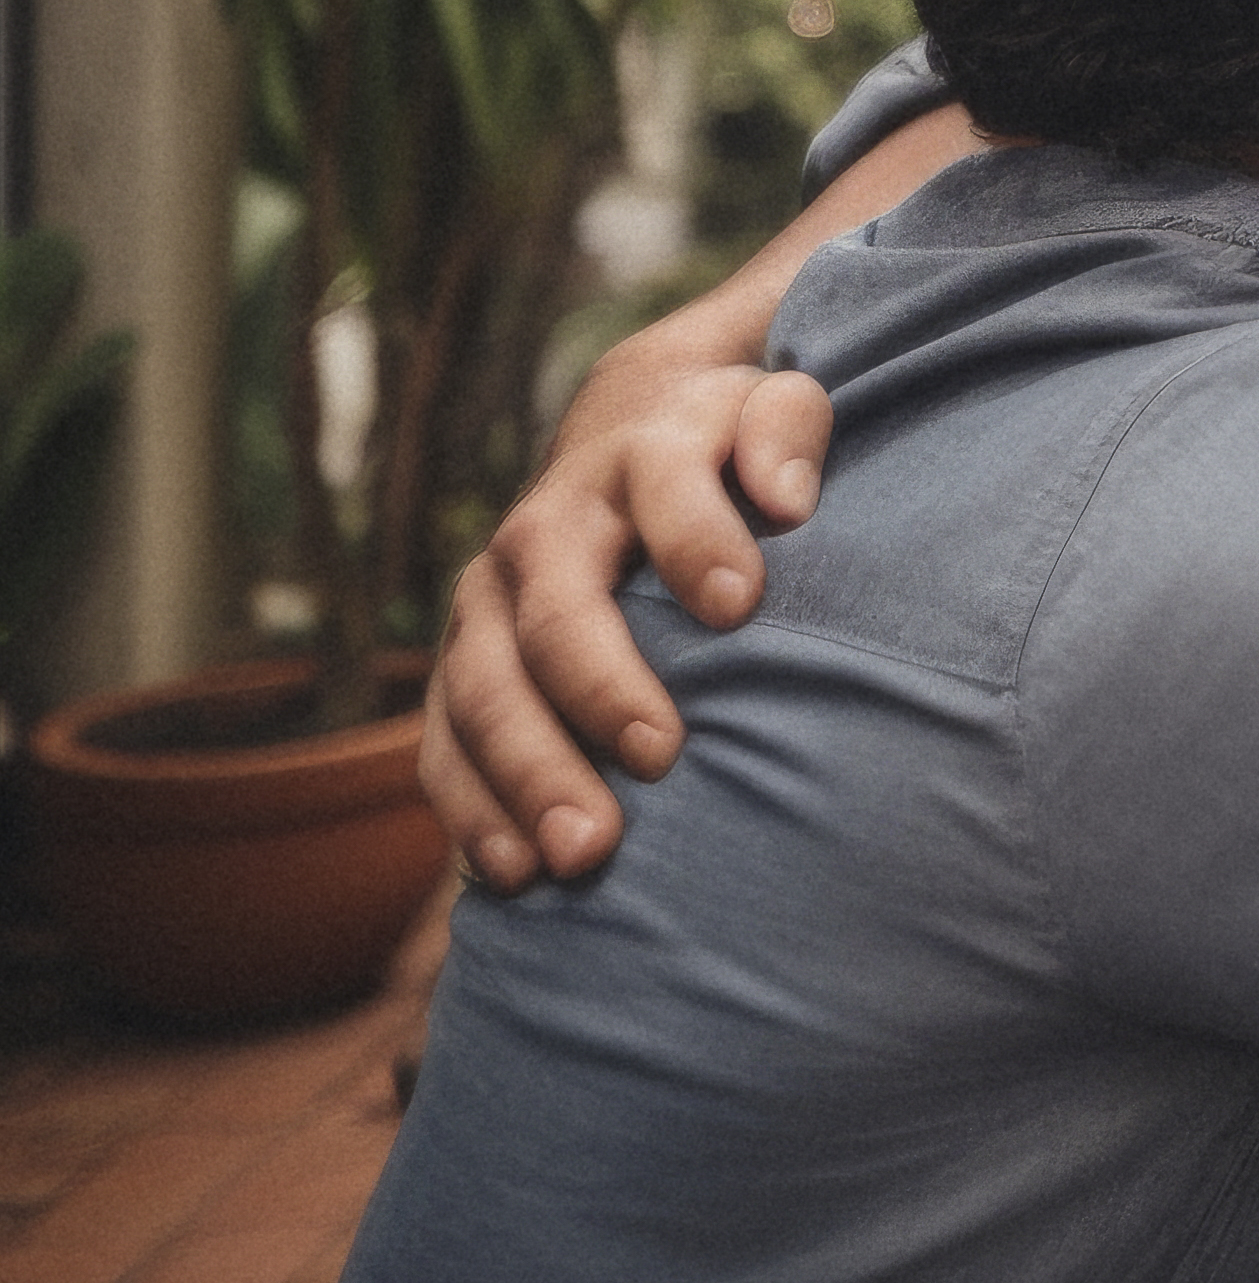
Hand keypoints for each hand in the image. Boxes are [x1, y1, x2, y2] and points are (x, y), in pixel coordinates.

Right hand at [421, 312, 822, 888]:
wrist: (632, 433)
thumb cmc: (731, 445)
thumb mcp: (771, 406)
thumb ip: (789, 429)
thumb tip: (788, 497)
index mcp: (637, 455)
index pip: (664, 484)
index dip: (698, 539)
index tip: (742, 607)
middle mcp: (547, 528)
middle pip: (556, 613)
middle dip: (601, 690)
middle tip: (664, 758)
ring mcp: (490, 602)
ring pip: (484, 689)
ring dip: (527, 773)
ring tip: (581, 853)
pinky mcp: (464, 665)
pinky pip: (444, 743)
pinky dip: (473, 810)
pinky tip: (514, 875)